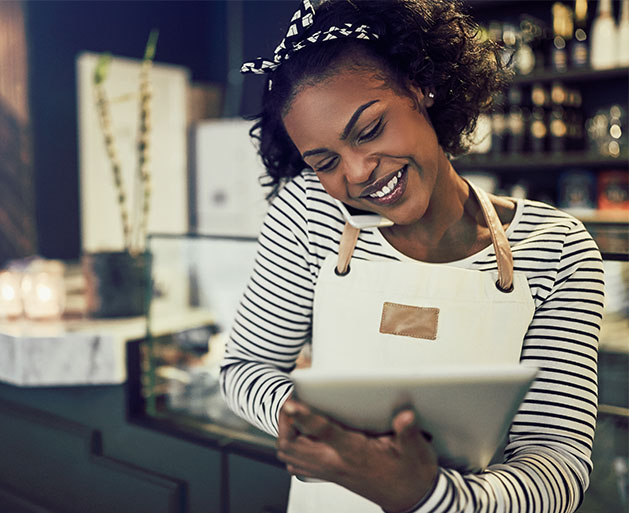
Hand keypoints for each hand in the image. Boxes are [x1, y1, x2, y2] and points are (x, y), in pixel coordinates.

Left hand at [277, 397, 437, 512]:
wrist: (410, 498)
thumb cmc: (409, 473)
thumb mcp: (414, 450)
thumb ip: (407, 432)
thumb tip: (405, 416)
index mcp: (354, 452)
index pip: (323, 431)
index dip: (304, 416)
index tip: (291, 402)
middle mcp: (336, 462)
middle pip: (293, 444)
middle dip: (285, 421)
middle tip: (291, 400)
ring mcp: (329, 470)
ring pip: (290, 454)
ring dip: (285, 433)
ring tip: (292, 413)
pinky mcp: (328, 474)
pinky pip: (297, 463)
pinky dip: (291, 447)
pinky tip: (299, 433)